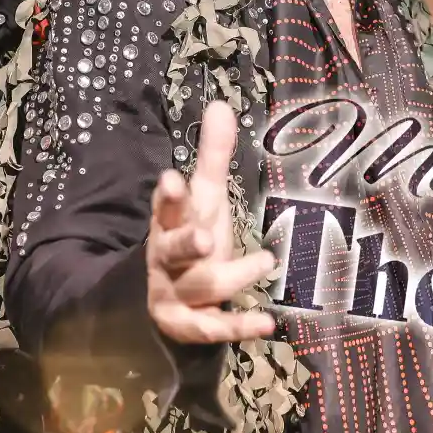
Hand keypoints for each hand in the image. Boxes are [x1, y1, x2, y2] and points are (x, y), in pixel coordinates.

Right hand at [146, 100, 276, 344]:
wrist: (167, 302)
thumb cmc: (193, 241)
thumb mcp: (204, 200)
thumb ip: (213, 157)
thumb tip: (221, 104)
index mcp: (170, 223)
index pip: (165, 207)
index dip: (167, 197)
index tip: (173, 181)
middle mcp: (168, 259)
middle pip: (171, 250)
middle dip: (187, 243)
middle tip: (207, 237)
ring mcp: (175, 294)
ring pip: (200, 287)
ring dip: (233, 276)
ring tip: (266, 262)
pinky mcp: (188, 325)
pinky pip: (209, 329)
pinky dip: (237, 327)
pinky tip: (266, 323)